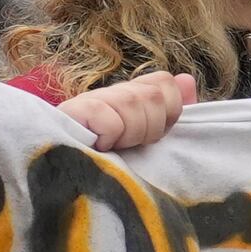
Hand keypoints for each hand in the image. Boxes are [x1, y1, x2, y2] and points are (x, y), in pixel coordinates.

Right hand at [60, 70, 196, 153]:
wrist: (63, 172)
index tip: (151, 134)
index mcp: (131, 94)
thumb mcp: (145, 136)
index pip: (164, 82)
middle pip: (153, 96)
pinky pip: (110, 121)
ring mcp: (92, 98)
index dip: (168, 111)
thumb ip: (170, 110)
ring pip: (132, 104)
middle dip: (149, 129)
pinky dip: (109, 138)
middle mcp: (112, 91)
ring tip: (113, 147)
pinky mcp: (75, 110)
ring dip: (129, 135)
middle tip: (129, 144)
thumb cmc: (109, 158)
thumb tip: (186, 79)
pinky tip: (97, 147)